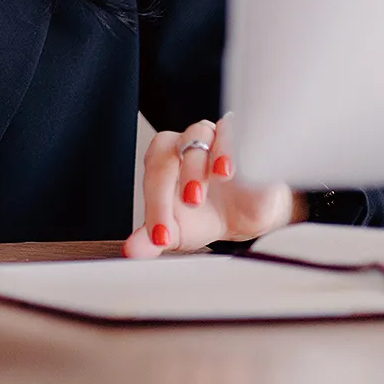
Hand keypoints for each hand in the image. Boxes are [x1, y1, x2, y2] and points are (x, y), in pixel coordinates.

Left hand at [123, 114, 300, 257]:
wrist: (250, 213)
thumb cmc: (208, 215)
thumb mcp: (182, 231)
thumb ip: (156, 237)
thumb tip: (133, 251)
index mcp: (162, 164)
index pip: (153, 178)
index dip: (155, 207)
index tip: (162, 236)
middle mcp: (183, 145)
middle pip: (170, 154)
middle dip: (176, 182)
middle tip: (189, 205)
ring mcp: (212, 136)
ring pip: (199, 134)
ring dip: (201, 161)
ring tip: (213, 182)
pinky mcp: (241, 136)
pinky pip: (233, 132)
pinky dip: (230, 148)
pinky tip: (229, 169)